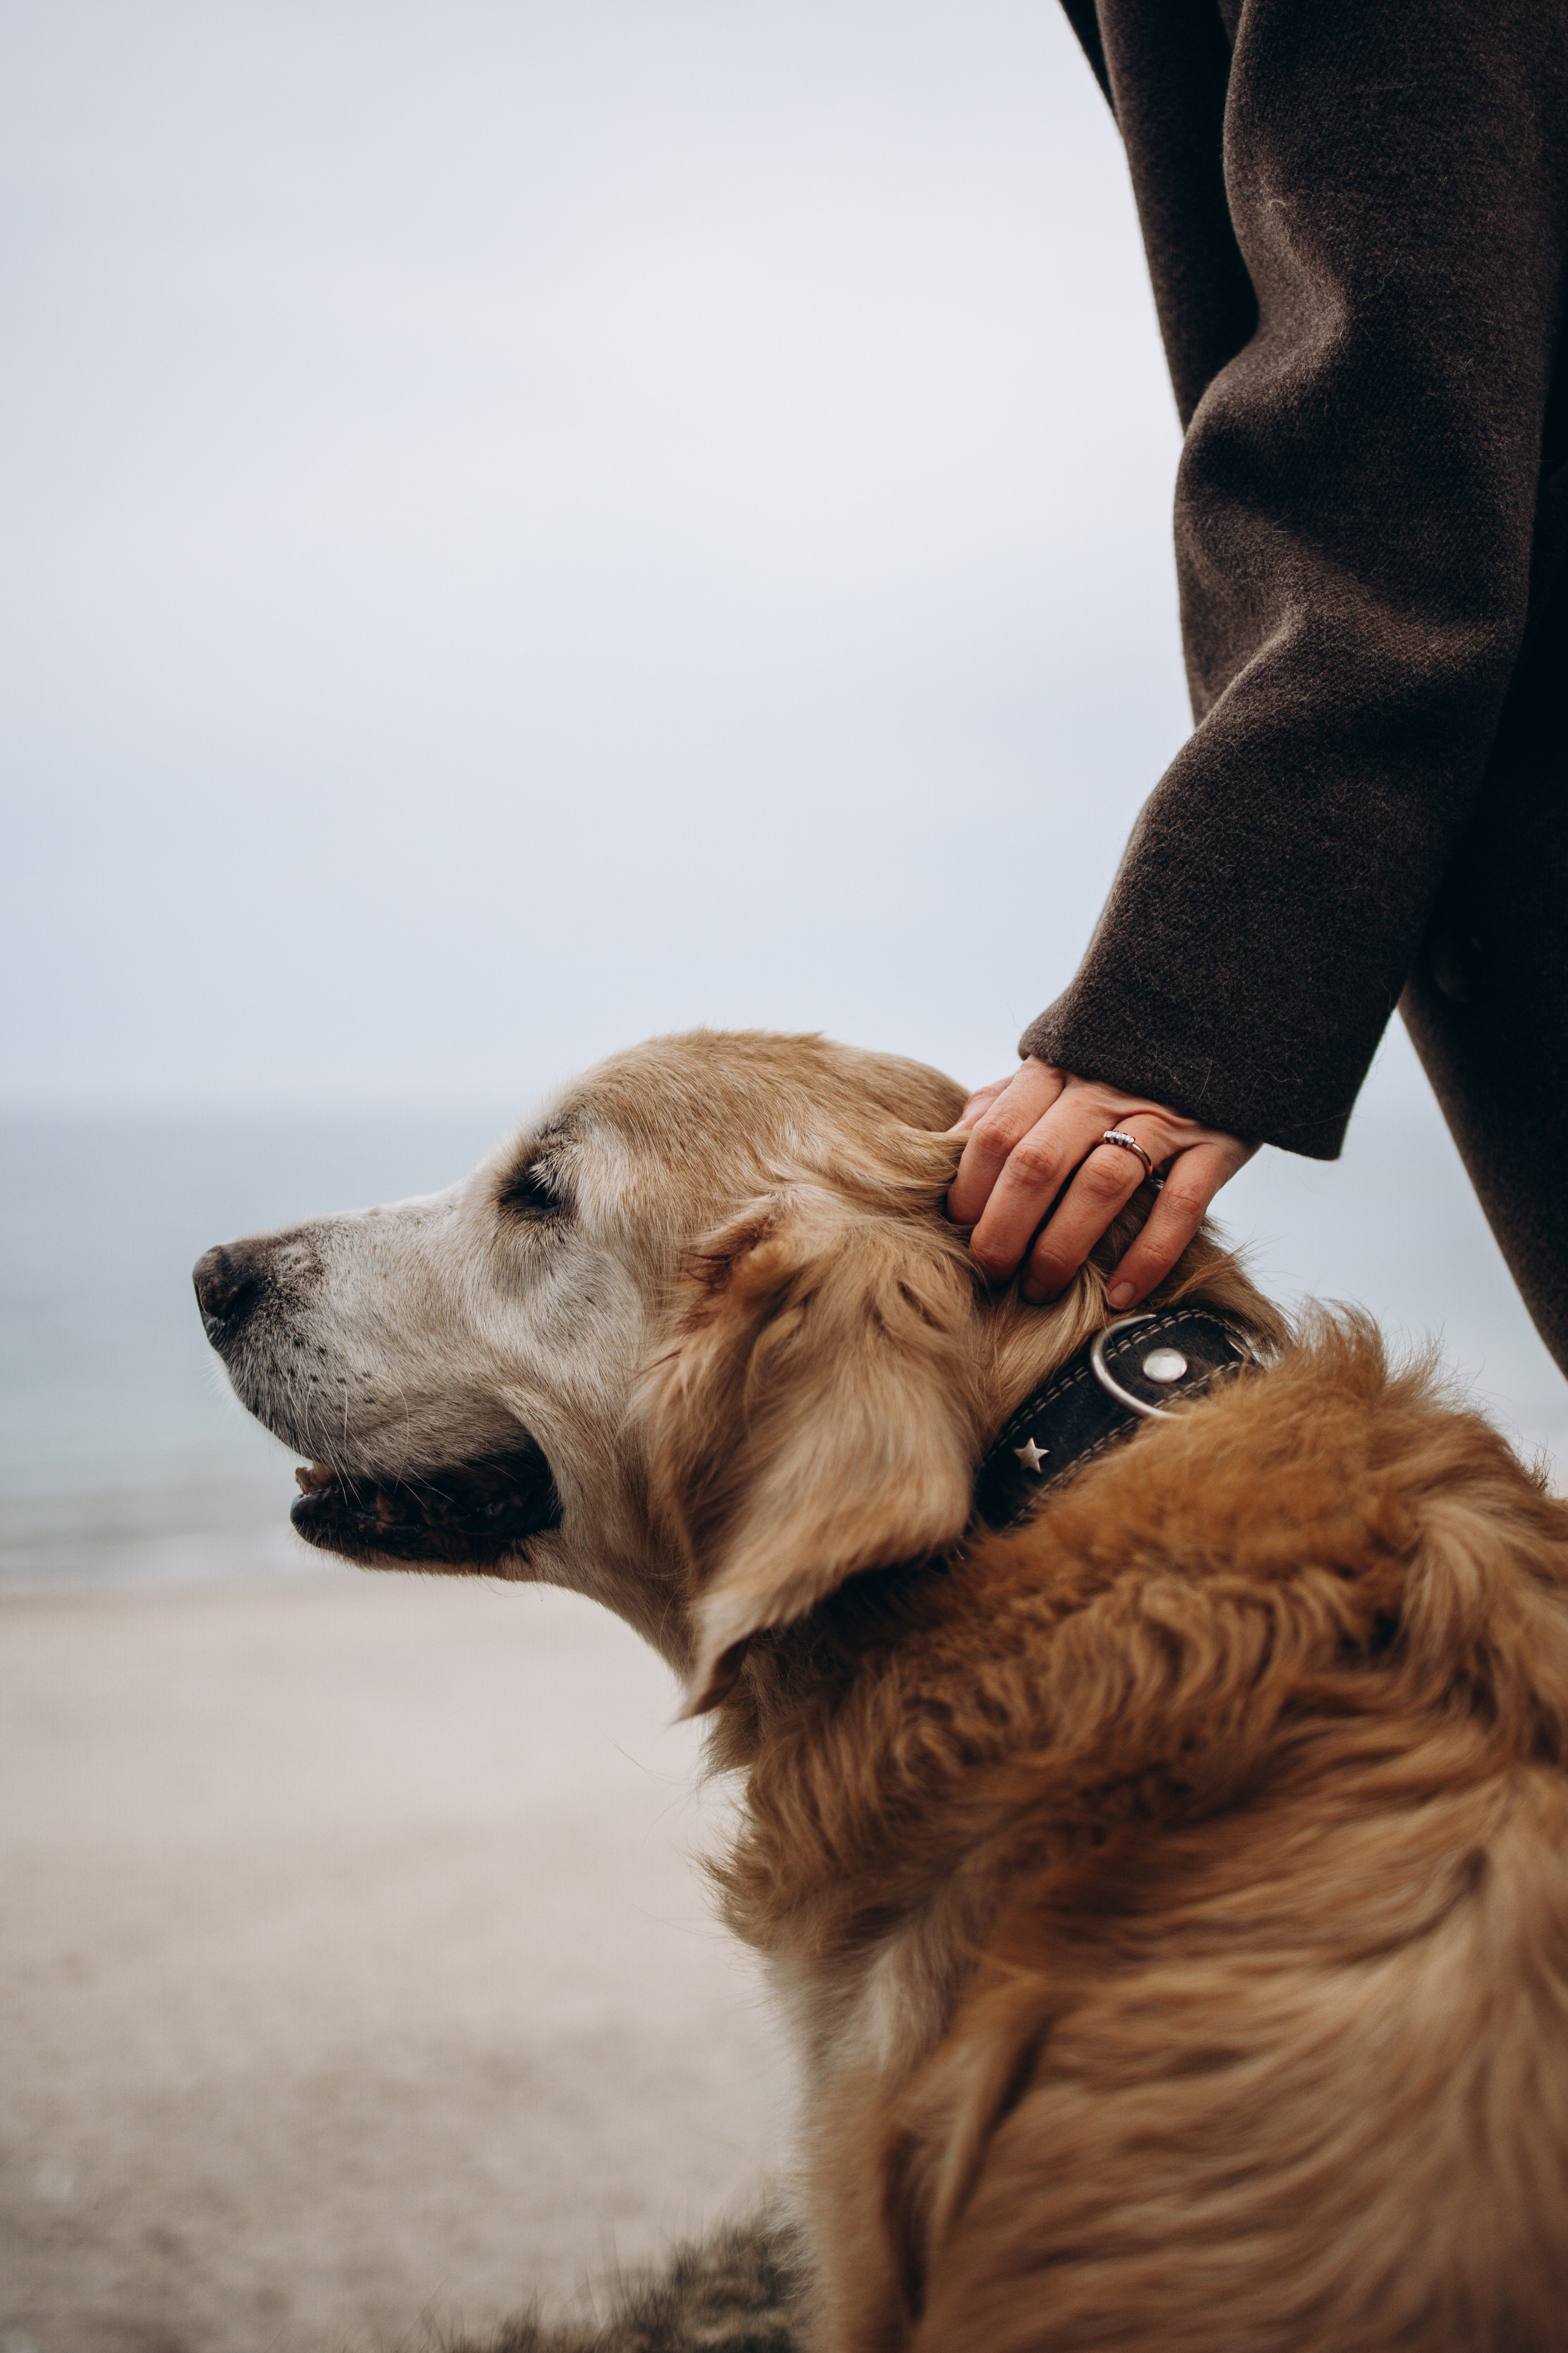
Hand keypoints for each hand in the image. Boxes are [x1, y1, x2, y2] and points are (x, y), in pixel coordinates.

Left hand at [947, 1060, 1254, 1307]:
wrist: (1221, 1022)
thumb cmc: (1119, 1067)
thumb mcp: (1058, 1069)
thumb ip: (1004, 1105)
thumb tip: (945, 1149)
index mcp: (1057, 1069)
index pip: (997, 1132)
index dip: (970, 1188)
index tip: (956, 1232)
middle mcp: (1105, 1088)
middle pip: (1038, 1162)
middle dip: (1004, 1229)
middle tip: (990, 1274)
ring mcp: (1164, 1113)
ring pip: (1101, 1183)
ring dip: (1063, 1246)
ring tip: (1040, 1289)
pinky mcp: (1217, 1141)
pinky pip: (1180, 1204)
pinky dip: (1148, 1254)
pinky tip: (1120, 1294)